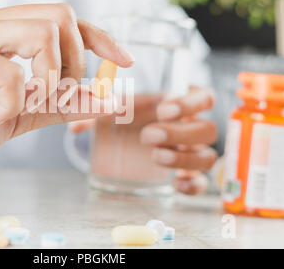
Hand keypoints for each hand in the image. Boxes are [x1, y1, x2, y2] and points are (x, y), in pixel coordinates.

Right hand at [0, 4, 133, 170]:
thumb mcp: (22, 115)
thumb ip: (62, 105)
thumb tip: (107, 99)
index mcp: (4, 32)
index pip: (65, 19)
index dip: (99, 37)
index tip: (126, 60)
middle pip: (59, 15)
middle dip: (73, 60)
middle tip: (57, 95)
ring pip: (39, 32)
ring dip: (48, 78)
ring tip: (25, 105)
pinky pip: (7, 71)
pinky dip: (12, 101)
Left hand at [69, 87, 217, 194]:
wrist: (131, 136)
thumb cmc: (129, 115)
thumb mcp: (115, 109)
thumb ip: (98, 113)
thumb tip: (75, 128)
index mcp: (182, 103)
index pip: (204, 98)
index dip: (189, 104)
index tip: (162, 110)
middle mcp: (193, 126)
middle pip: (207, 130)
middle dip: (179, 134)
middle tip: (148, 136)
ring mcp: (193, 151)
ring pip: (208, 157)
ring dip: (184, 158)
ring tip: (155, 157)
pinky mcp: (189, 173)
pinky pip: (203, 182)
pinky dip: (194, 185)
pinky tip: (175, 184)